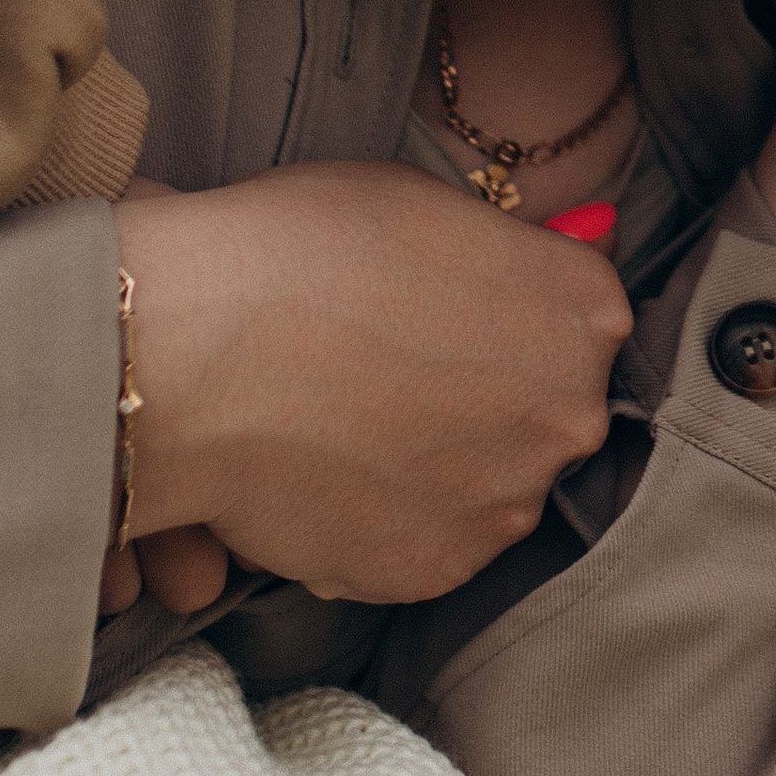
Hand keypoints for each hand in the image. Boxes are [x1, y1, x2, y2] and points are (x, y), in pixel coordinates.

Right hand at [104, 163, 631, 613]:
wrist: (193, 351)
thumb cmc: (299, 248)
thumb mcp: (426, 204)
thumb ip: (500, 253)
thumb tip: (539, 269)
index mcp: (582, 310)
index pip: (579, 320)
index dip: (509, 315)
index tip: (452, 314)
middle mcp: (570, 414)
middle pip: (545, 410)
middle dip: (485, 397)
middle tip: (391, 373)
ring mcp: (507, 503)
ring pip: (489, 485)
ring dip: (440, 465)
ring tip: (347, 424)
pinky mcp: (439, 571)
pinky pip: (428, 544)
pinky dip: (388, 519)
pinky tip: (328, 472)